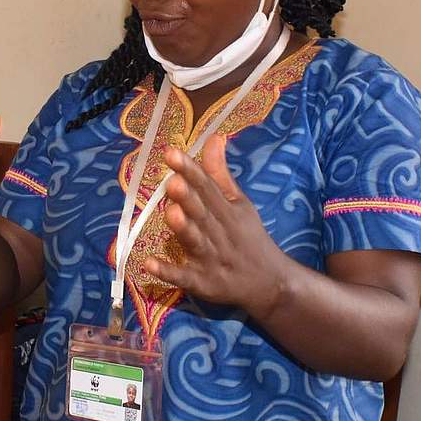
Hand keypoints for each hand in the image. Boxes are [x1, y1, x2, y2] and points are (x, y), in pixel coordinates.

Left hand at [142, 136, 293, 319]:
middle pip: (203, 213)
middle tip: (173, 181)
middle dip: (189, 198)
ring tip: (170, 213)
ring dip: (183, 229)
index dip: (190, 171)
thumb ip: (220, 173)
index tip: (171, 153)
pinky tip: (148, 264)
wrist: (271, 284)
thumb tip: (214, 136)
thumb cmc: (249, 238)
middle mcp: (220, 233)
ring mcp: (211, 259)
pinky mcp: (203, 283)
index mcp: (228, 211)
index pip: (207, 187)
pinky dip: (168, 271)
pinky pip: (184, 277)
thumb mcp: (240, 204)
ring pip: (196, 242)